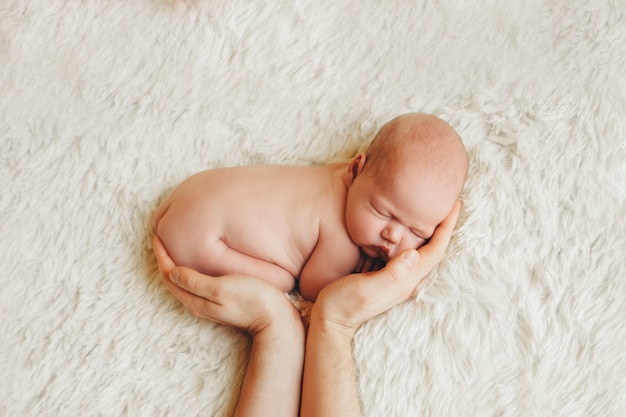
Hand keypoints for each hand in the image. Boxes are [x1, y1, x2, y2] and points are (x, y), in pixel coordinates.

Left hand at [153, 236, 300, 335]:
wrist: (276, 322)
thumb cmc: (253, 300)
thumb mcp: (222, 288)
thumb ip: (195, 281)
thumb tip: (172, 271)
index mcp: (195, 300)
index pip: (170, 275)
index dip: (162, 255)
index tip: (157, 236)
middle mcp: (199, 304)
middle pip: (174, 280)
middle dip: (165, 259)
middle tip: (161, 239)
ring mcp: (210, 305)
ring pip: (185, 282)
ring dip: (177, 265)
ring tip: (174, 248)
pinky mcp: (222, 302)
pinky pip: (197, 285)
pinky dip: (191, 271)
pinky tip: (198, 263)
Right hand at [313, 200, 460, 335]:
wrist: (330, 321)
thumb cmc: (343, 305)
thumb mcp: (366, 288)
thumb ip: (391, 274)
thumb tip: (413, 254)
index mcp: (405, 281)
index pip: (434, 251)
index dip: (446, 228)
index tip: (455, 205)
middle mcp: (405, 280)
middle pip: (432, 250)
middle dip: (442, 226)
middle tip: (448, 202)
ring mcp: (395, 279)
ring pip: (419, 251)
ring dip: (428, 231)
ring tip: (431, 210)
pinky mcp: (384, 276)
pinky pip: (404, 254)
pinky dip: (409, 238)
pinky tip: (403, 228)